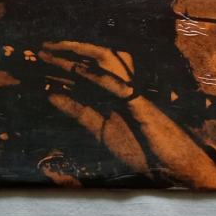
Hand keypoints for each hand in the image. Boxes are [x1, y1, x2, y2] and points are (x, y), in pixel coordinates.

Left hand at [37, 39, 215, 188]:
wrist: (174, 168)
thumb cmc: (143, 149)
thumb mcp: (102, 130)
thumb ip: (79, 112)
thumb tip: (52, 96)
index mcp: (114, 91)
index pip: (87, 69)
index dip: (64, 60)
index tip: (40, 56)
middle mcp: (123, 86)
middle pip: (95, 59)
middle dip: (68, 50)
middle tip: (42, 47)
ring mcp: (134, 93)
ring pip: (107, 63)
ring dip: (81, 54)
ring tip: (56, 50)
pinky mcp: (143, 105)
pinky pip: (118, 86)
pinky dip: (97, 77)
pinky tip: (78, 71)